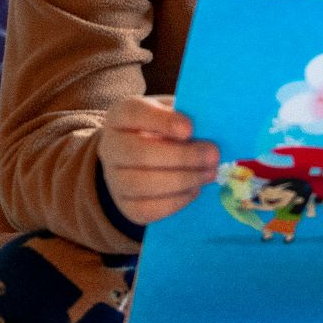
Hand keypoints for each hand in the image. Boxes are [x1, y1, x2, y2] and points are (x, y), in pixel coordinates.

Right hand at [98, 94, 219, 225]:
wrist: (143, 159)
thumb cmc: (163, 130)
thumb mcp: (171, 113)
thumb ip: (186, 116)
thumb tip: (210, 128)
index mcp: (120, 116)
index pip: (132, 113)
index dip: (161, 121)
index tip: (190, 128)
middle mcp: (110, 146)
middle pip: (137, 153)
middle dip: (180, 156)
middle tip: (213, 155)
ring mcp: (114, 179)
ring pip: (142, 184)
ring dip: (182, 180)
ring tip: (209, 173)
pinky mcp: (125, 205)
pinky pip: (148, 209)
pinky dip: (176, 201)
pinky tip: (195, 189)